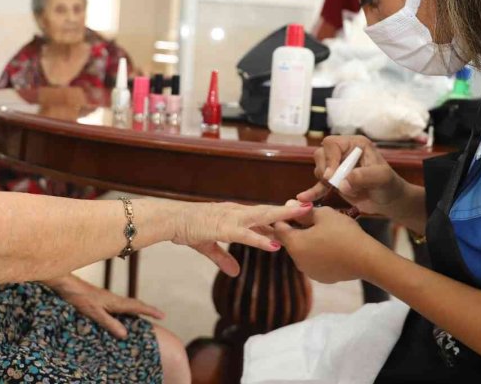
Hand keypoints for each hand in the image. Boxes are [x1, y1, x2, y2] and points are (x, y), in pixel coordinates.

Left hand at [46, 274, 163, 338]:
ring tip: (146, 314)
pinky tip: (122, 312)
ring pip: (128, 303)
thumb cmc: (79, 298)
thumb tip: (125, 334)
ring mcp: (108, 298)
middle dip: (147, 309)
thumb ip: (109, 323)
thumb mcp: (94, 313)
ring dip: (138, 308)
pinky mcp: (101, 298)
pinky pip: (120, 304)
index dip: (150, 311)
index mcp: (115, 302)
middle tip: (160, 315)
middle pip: (135, 304)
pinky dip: (127, 308)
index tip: (163, 315)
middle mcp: (114, 298)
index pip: (137, 307)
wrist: (67, 285)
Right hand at [171, 201, 313, 276]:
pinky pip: (246, 234)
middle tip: (309, 208)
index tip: (297, 216)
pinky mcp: (223, 228)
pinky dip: (261, 239)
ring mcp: (231, 219)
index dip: (278, 216)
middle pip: (267, 211)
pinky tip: (275, 244)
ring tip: (301, 216)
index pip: (260, 215)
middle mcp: (236, 213)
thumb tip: (235, 272)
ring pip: (261, 217)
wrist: (171, 220)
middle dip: (288, 211)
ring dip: (281, 217)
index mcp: (234, 214)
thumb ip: (223, 258)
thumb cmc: (188, 228)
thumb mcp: (208, 246)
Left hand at [274, 206, 380, 283]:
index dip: (286, 217)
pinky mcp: (321, 278)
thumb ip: (303, 211)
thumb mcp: (323, 214)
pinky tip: (332, 246)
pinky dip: (318, 253)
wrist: (366, 259)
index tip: (298, 211)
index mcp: (294, 244)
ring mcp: (309, 271)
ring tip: (324, 231)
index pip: (279, 228)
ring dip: (308, 241)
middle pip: (290, 241)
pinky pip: (314, 261)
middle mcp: (297, 261)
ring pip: (302, 251)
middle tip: (313, 218)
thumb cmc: (343, 232)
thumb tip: (290, 205)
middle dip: (297, 229)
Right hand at [298, 135, 407, 216]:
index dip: (329, 158)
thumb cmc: (389, 185)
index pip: (332, 144)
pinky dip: (312, 192)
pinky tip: (303, 198)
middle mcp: (344, 153)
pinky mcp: (334, 183)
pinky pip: (319, 185)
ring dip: (325, 182)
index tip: (332, 175)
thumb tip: (342, 183)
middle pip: (321, 155)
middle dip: (325, 170)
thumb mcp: (382, 178)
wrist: (389, 201)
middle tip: (333, 182)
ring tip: (341, 190)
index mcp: (355, 144)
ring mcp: (338, 168)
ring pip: (319, 170)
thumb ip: (363, 177)